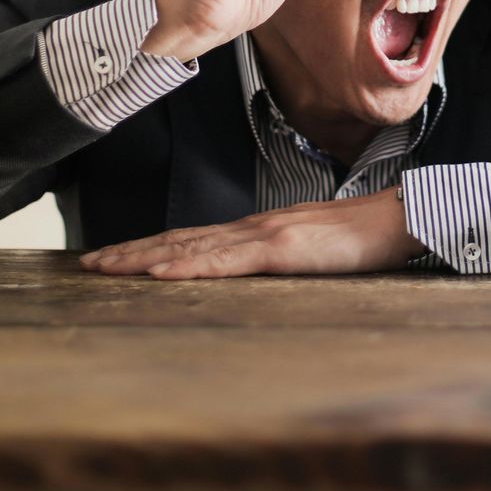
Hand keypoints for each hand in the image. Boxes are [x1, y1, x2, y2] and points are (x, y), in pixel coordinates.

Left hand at [77, 188, 428, 277]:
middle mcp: (255, 227)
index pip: (195, 238)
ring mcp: (268, 234)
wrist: (402, 218)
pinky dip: (189, 265)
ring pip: (194, 246)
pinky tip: (161, 272)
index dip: (153, 246)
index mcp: (261, 230)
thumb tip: (258, 272)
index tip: (116, 256)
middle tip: (88, 262)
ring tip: (107, 267)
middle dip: (132, 251)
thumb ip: (284, 258)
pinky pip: (227, 260)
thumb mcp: (315, 251)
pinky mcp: (284, 248)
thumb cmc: (367, 237)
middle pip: (182, 238)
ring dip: (146, 257)